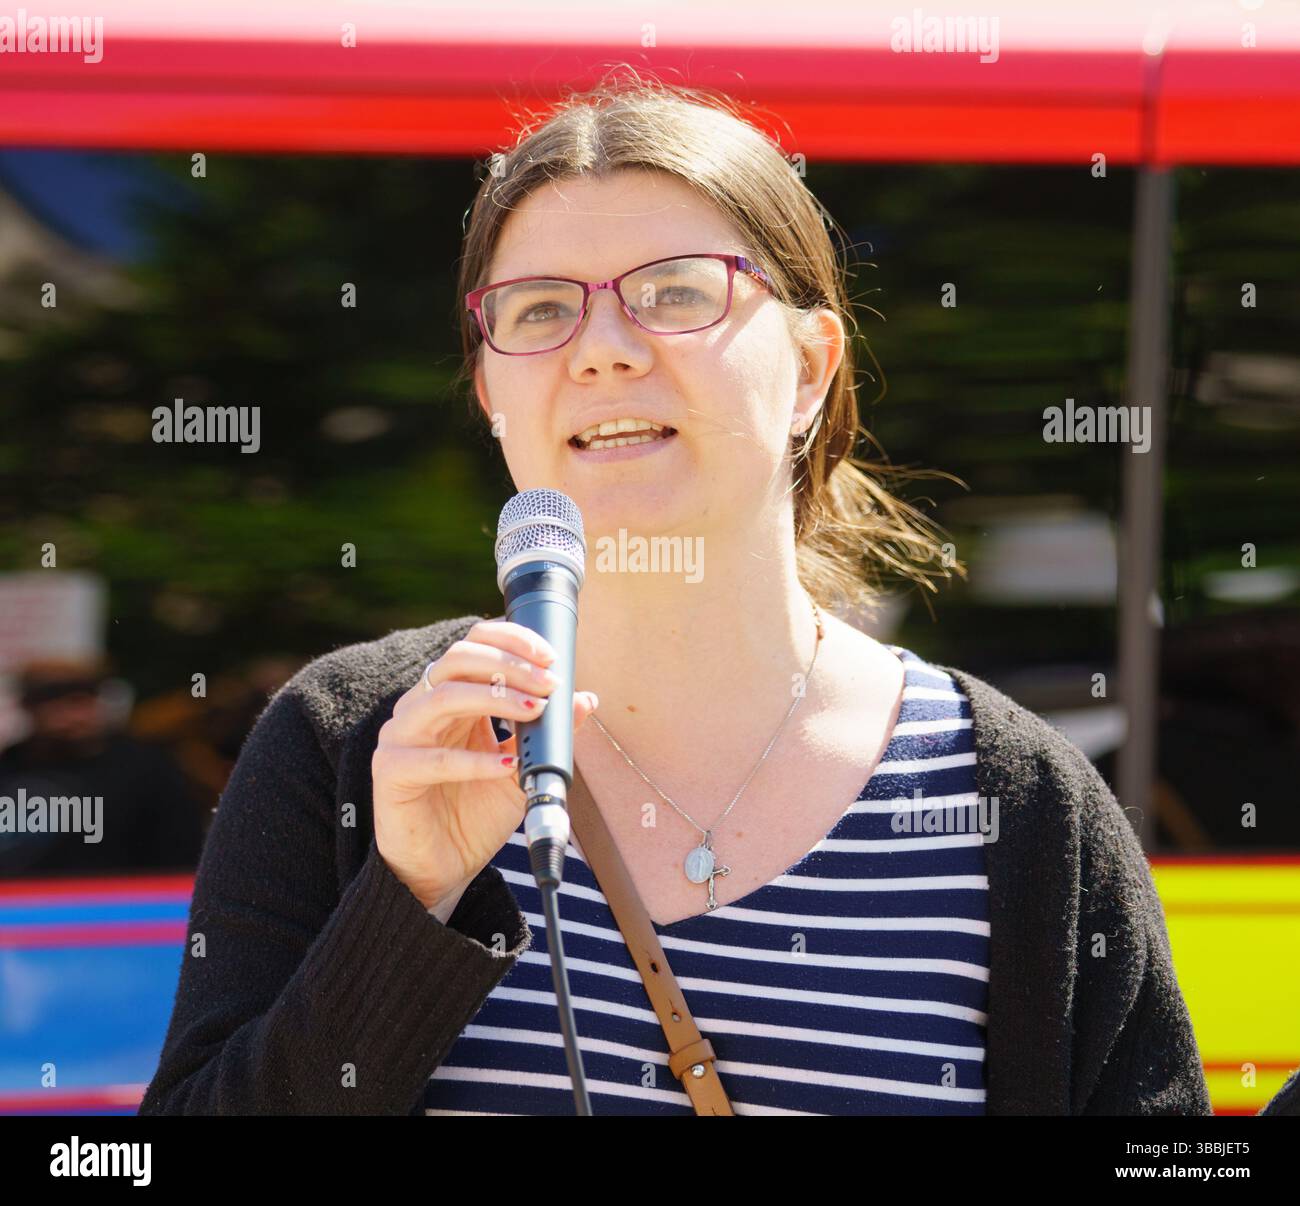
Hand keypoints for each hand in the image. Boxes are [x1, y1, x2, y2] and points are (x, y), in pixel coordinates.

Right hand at [372, 620, 597, 910]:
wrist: (444, 869)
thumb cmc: (476, 813)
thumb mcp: (524, 768)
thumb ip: (549, 733)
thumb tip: (586, 699)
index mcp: (452, 697)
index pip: (474, 645)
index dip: (511, 641)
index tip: (550, 657)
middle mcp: (422, 707)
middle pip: (458, 659)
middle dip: (509, 665)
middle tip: (548, 683)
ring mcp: (401, 736)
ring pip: (444, 697)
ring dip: (495, 698)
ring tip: (534, 710)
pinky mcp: (391, 773)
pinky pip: (433, 760)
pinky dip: (475, 761)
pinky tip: (507, 764)